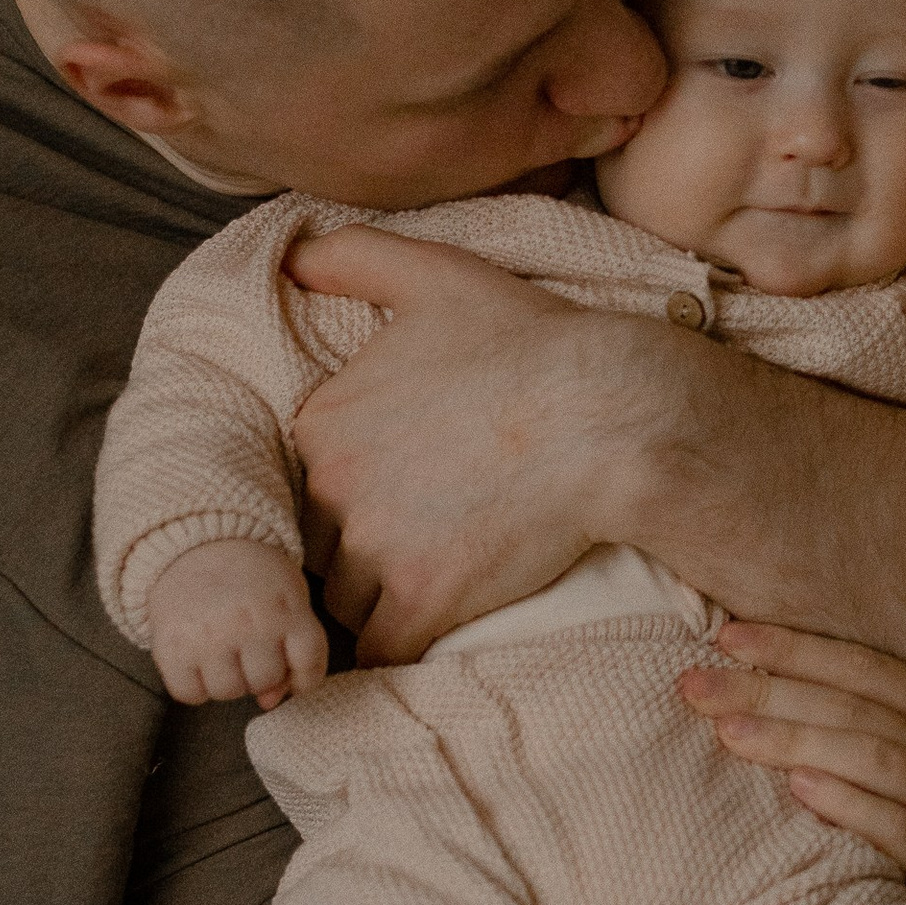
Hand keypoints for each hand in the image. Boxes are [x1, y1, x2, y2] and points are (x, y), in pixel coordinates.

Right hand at [143, 539, 327, 708]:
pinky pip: (188, 694)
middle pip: (265, 681)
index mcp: (284, 609)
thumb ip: (291, 648)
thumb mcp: (286, 597)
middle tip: (249, 648)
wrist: (195, 543)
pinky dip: (195, 687)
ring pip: (228, 692)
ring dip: (228, 680)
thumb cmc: (252, 575)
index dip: (305, 677)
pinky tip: (198, 661)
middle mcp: (247, 625)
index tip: (295, 671)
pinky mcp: (171, 648)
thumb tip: (268, 702)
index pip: (309, 663)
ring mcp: (207, 638)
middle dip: (261, 671)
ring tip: (222, 651)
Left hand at [287, 231, 674, 662]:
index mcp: (325, 419)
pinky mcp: (424, 599)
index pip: (305, 480)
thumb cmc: (533, 344)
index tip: (397, 490)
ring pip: (345, 601)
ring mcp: (376, 548)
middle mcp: (334, 486)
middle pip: (319, 545)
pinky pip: (380, 649)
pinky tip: (431, 629)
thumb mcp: (440, 277)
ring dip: (378, 602)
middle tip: (419, 540)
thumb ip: (357, 258)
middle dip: (356, 551)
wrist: (609, 414)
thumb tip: (295, 255)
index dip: (348, 492)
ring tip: (434, 582)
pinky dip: (397, 647)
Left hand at [679, 625, 905, 904]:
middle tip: (697, 683)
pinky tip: (797, 787)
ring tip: (727, 731)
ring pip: (872, 755)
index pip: (866, 667)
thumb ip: (884, 737)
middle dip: (771, 688)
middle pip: (857, 705)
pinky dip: (845, 800)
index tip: (726, 637)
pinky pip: (896, 826)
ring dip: (794, 737)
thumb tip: (775, 699)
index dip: (795, 648)